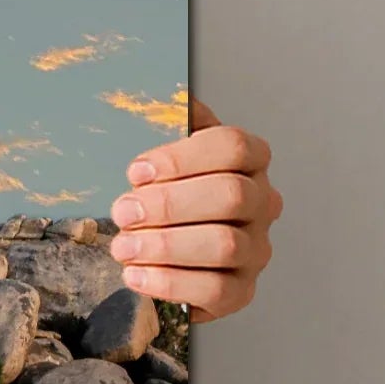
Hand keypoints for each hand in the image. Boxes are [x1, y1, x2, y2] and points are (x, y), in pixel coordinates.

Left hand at [107, 96, 280, 322]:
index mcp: (248, 160)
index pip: (233, 146)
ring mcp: (256, 248)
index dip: (182, 157)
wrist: (164, 246)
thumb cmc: (165, 190)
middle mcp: (262, 203)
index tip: (135, 170)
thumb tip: (170, 93)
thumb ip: (169, 121)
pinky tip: (136, 275)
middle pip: (231, 195)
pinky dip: (170, 283)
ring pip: (224, 245)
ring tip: (123, 247)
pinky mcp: (242, 290)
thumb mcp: (164, 149)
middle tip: (123, 211)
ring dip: (164, 246)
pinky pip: (216, 290)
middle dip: (168, 204)